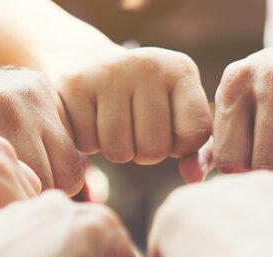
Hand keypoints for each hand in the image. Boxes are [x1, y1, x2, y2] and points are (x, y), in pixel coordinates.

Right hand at [47, 45, 211, 180]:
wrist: (88, 61)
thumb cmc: (144, 101)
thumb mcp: (178, 116)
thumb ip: (197, 152)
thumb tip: (193, 178)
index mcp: (181, 69)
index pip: (193, 137)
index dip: (179, 146)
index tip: (168, 127)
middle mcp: (148, 64)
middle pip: (154, 149)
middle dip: (144, 151)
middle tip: (135, 127)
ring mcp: (109, 72)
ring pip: (118, 152)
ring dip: (116, 150)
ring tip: (114, 123)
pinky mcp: (75, 84)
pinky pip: (86, 144)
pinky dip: (88, 143)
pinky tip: (91, 118)